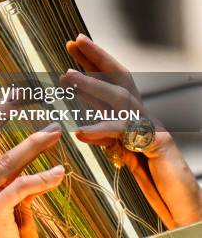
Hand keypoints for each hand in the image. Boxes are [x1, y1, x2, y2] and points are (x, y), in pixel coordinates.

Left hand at [61, 34, 201, 228]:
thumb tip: (81, 128)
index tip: (73, 46)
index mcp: (132, 117)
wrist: (182, 206)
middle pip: (119, 79)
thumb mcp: (122, 155)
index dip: (92, 63)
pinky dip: (101, 130)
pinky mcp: (157, 144)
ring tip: (66, 77)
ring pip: (121, 98)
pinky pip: (125, 132)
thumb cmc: (154, 181)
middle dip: (96, 58)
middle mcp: (143, 117)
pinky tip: (81, 132)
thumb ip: (105, 138)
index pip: (110, 83)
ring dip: (92, 85)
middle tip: (74, 41)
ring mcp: (152, 128)